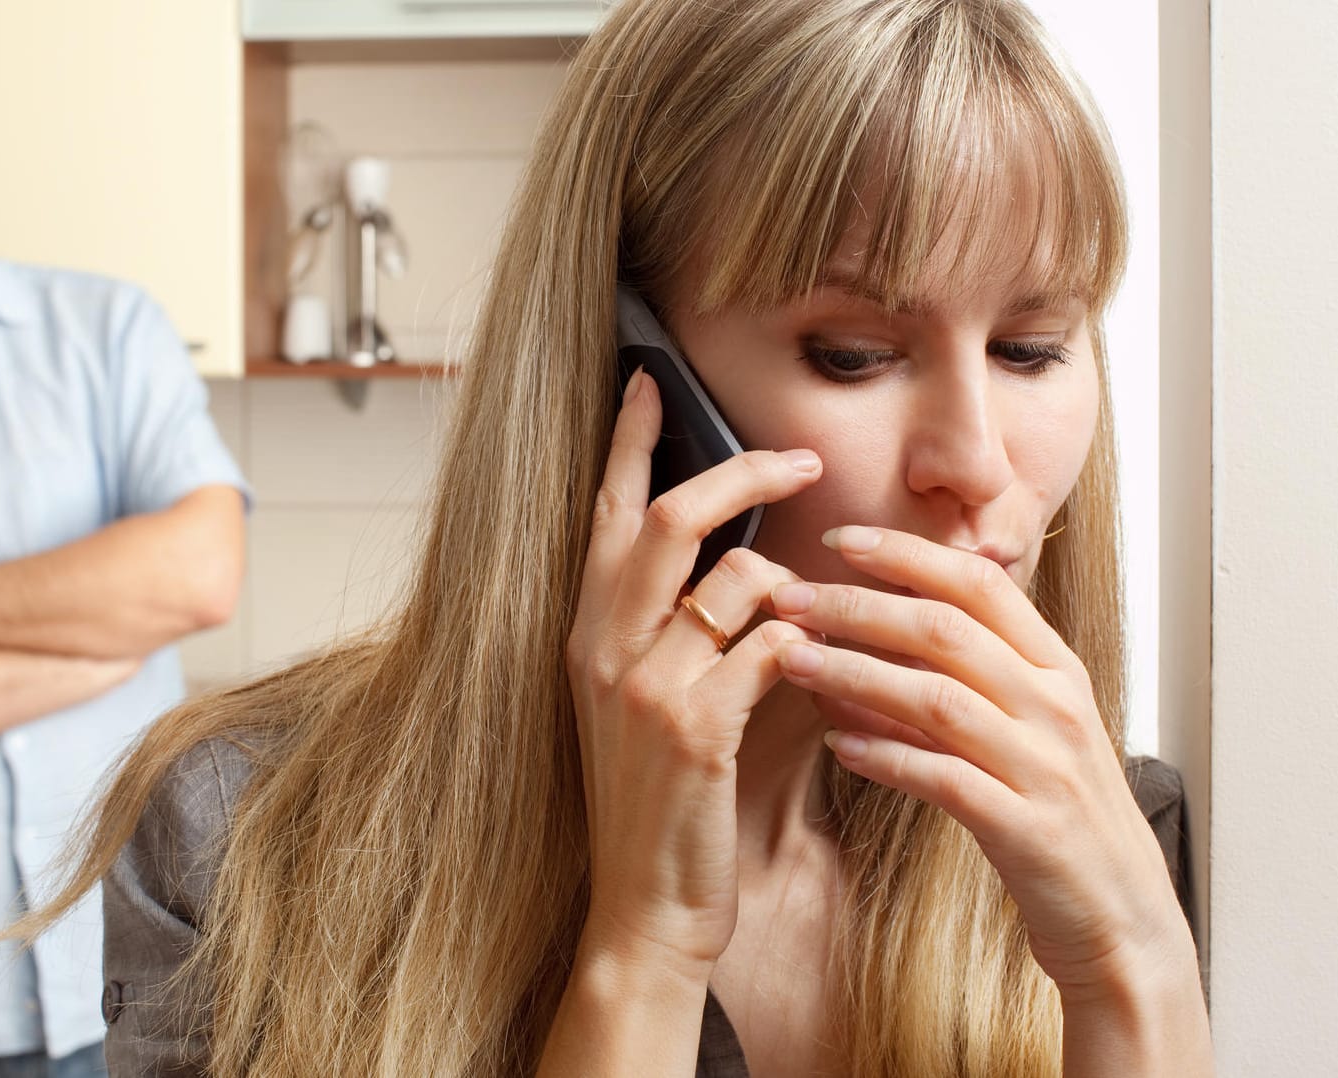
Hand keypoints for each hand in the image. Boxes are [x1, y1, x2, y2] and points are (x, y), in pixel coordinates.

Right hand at [564, 371, 823, 978]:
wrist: (644, 905)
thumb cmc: (660, 802)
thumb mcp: (648, 703)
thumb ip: (686, 631)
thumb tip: (755, 564)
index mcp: (588, 633)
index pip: (606, 513)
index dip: (630, 442)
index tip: (650, 382)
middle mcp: (602, 646)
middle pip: (670, 518)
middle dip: (743, 473)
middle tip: (802, 459)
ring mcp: (643, 685)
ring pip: (734, 578)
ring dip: (794, 581)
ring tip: (826, 605)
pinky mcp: (693, 729)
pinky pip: (768, 647)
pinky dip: (807, 644)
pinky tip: (825, 667)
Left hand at [770, 525, 1192, 1000]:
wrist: (1124, 921)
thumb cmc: (1059, 816)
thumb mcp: (1030, 729)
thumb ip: (972, 677)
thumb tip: (880, 633)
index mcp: (1057, 669)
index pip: (980, 585)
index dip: (908, 555)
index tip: (840, 537)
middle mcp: (1056, 706)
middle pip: (945, 631)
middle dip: (858, 606)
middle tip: (787, 596)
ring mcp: (1045, 767)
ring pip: (937, 698)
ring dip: (854, 673)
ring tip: (790, 659)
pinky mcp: (1028, 829)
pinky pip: (945, 779)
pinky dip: (888, 757)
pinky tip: (838, 745)